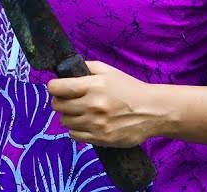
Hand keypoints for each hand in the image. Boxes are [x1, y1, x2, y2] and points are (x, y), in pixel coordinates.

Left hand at [46, 61, 173, 147]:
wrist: (152, 111)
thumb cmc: (129, 88)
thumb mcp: (108, 71)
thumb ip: (86, 67)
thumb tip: (65, 69)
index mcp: (93, 86)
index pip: (57, 88)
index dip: (54, 87)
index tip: (57, 87)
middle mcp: (92, 106)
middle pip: (58, 106)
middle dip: (59, 101)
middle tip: (67, 100)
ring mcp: (96, 124)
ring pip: (65, 122)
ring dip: (68, 116)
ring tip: (79, 112)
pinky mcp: (101, 139)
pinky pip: (74, 136)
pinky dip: (76, 130)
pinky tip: (85, 124)